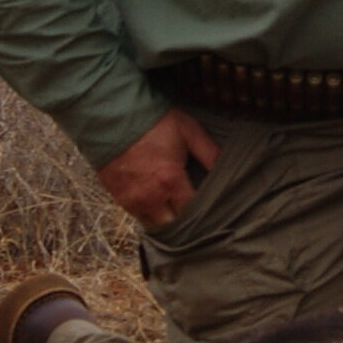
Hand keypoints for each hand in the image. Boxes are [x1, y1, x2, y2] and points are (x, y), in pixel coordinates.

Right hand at [99, 108, 220, 229]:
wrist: (112, 116)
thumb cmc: (154, 122)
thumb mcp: (189, 131)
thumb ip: (210, 153)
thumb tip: (229, 169)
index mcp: (170, 181)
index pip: (191, 213)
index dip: (203, 215)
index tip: (211, 213)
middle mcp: (150, 197)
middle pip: (172, 227)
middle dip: (185, 224)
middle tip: (196, 218)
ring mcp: (131, 199)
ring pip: (153, 225)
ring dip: (165, 222)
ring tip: (177, 214)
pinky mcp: (117, 197)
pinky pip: (136, 216)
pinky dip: (148, 214)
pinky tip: (158, 206)